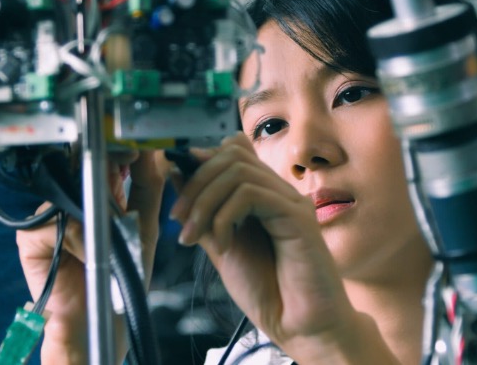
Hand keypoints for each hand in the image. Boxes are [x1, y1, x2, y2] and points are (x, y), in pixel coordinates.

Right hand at [16, 151, 167, 364]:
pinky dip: (71, 238)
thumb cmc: (123, 279)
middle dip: (101, 176)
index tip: (133, 152)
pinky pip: (49, 222)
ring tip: (107, 239)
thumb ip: (148, 186)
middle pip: (78, 170)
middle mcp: (72, 203)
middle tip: (121, 188)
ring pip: (65, 195)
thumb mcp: (144, 226)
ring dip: (90, 215)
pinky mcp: (31, 237)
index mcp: (99, 197)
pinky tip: (85, 253)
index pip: (102, 161)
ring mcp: (50, 218)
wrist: (102, 319)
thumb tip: (152, 151)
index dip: (116, 153)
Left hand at [171, 133, 379, 362]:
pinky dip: (225, 217)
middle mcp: (279, 192)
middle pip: (232, 155)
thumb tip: (178, 174)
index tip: (179, 197)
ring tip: (195, 237)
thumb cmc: (267, 291)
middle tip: (180, 219)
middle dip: (196, 183)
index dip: (200, 164)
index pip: (233, 150)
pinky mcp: (298, 216)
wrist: (298, 325)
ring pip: (238, 171)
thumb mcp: (221, 246)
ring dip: (205, 202)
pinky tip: (224, 246)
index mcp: (263, 196)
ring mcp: (290, 202)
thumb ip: (205, 212)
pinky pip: (252, 194)